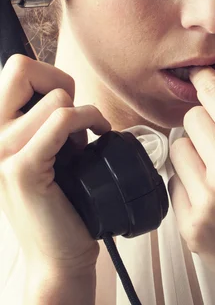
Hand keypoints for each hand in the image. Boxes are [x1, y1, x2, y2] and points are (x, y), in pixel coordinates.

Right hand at [0, 55, 110, 276]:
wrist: (57, 255)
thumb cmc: (59, 197)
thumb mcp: (44, 147)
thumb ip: (43, 117)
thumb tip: (63, 84)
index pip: (14, 67)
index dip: (47, 75)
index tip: (65, 101)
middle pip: (22, 67)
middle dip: (60, 83)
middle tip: (75, 114)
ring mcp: (2, 153)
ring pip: (57, 99)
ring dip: (84, 114)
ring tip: (81, 141)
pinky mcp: (23, 169)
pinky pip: (63, 121)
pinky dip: (89, 122)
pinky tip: (97, 138)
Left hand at [168, 51, 214, 302]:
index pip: (210, 91)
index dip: (208, 84)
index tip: (208, 85)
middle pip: (191, 117)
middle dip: (208, 123)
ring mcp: (206, 200)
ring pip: (178, 147)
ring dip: (196, 153)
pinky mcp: (190, 225)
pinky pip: (174, 181)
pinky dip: (190, 183)